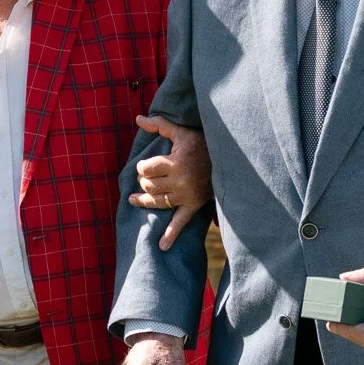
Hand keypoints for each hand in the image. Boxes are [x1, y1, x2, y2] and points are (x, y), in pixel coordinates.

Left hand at [129, 115, 213, 250]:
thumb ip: (159, 124)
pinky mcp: (193, 205)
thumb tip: (138, 118)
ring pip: (157, 202)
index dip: (142, 167)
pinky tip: (162, 246)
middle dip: (143, 182)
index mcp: (175, 162)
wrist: (227, 159)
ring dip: (145, 201)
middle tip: (146, 179)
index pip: (146, 169)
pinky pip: (181, 222)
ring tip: (136, 199)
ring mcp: (186, 195)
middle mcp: (180, 181)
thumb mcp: (181, 132)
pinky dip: (171, 235)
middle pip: (149, 186)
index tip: (146, 166)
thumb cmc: (201, 144)